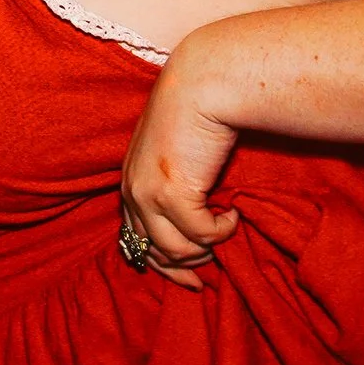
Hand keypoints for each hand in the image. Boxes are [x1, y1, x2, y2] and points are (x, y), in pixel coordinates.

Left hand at [119, 34, 241, 290]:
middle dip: (186, 266)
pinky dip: (222, 230)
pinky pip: (202, 234)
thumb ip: (174, 182)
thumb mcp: (175, 152)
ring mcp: (148, 193)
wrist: (202, 83)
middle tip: (212, 266)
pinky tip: (233, 213)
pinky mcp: (171, 192)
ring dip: (206, 247)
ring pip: (177, 250)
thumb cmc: (196, 112)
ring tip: (224, 227)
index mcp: (130, 182)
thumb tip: (196, 218)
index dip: (164, 265)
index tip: (192, 280)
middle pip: (153, 253)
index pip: (136, 241)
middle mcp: (132, 191)